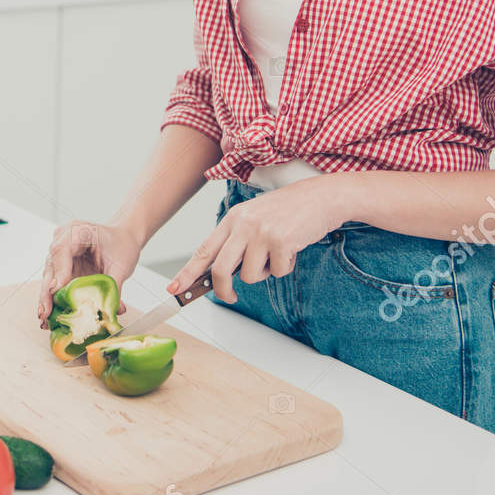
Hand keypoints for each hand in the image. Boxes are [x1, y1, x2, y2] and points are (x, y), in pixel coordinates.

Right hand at [36, 219, 141, 326]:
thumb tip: (113, 310)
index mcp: (78, 231)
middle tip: (45, 312)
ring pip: (49, 277)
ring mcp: (60, 254)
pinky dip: (53, 299)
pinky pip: (54, 283)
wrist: (122, 239)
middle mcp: (63, 240)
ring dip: (47, 299)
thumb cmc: (121, 245)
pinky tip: (50, 316)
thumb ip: (114, 285)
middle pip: (51, 265)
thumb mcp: (122, 264)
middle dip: (47, 292)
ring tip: (45, 319)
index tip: (57, 289)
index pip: (62, 249)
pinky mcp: (61, 267)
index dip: (59, 270)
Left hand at [167, 177, 345, 303]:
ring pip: (251, 275)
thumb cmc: (288, 211)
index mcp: (232, 219)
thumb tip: (222, 273)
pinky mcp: (281, 241)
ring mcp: (261, 232)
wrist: (320, 197)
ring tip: (277, 254)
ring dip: (265, 272)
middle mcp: (243, 224)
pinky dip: (285, 267)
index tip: (174, 289)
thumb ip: (237, 241)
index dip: (187, 273)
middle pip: (221, 270)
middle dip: (224, 290)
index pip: (204, 250)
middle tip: (231, 297)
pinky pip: (276, 272)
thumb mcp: (254, 218)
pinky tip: (292, 249)